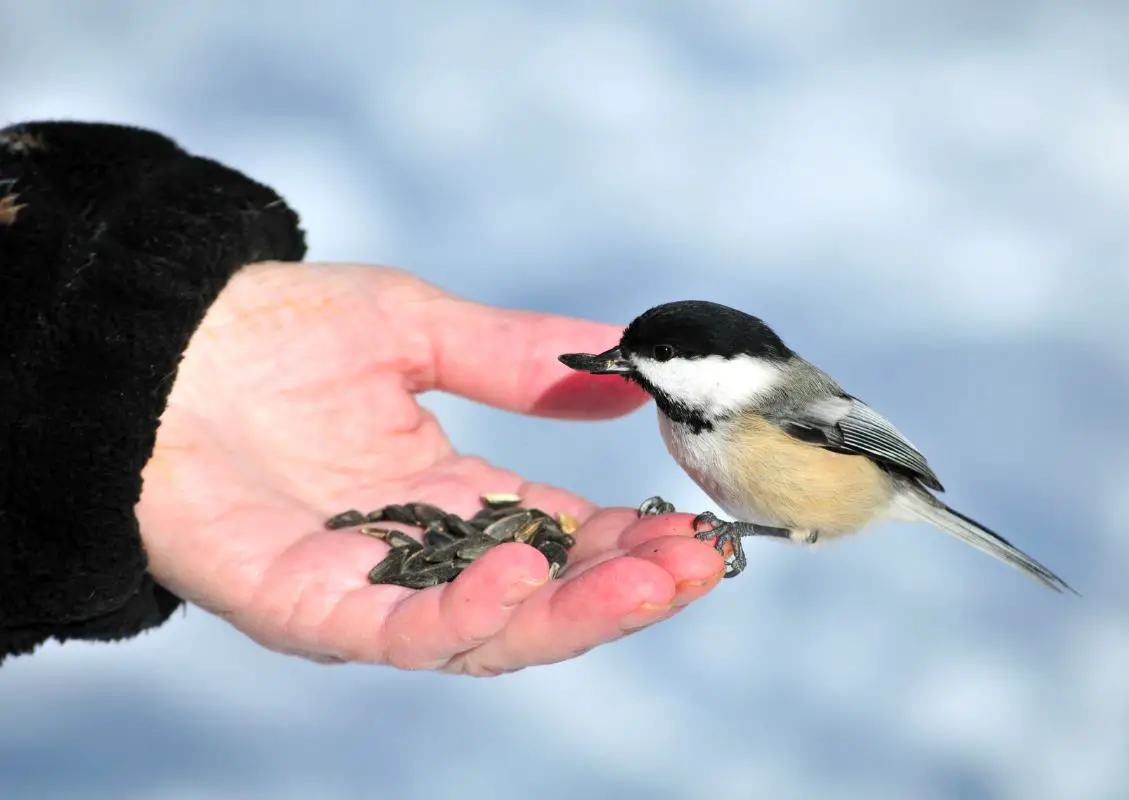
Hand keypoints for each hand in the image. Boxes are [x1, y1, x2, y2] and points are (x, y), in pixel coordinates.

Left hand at [135, 261, 725, 674]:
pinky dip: (465, 615)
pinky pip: (396, 632)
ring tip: (644, 579)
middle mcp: (423, 555)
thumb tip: (626, 374)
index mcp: (455, 497)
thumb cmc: (278, 330)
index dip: (634, 540)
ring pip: (486, 634)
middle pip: (543, 600)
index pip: (565, 539)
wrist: (160, 339)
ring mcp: (368, 589)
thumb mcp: (419, 328)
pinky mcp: (306, 608)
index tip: (699, 529)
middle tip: (699, 567)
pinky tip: (521, 570)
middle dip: (626, 591)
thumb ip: (517, 357)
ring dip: (572, 615)